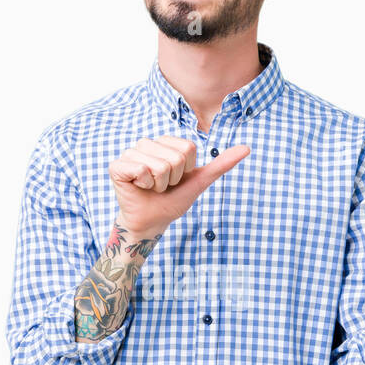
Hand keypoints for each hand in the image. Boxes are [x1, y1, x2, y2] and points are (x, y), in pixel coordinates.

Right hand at [109, 136, 250, 237]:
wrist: (152, 222)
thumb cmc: (172, 201)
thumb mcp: (199, 181)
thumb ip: (221, 164)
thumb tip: (247, 148)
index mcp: (165, 143)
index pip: (187, 149)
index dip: (186, 170)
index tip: (176, 180)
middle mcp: (147, 143)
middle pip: (174, 158)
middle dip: (172, 179)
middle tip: (162, 186)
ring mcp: (131, 153)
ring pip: (158, 165)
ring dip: (158, 184)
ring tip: (151, 188)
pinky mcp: (117, 166)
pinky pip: (140, 170)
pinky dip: (143, 185)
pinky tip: (138, 188)